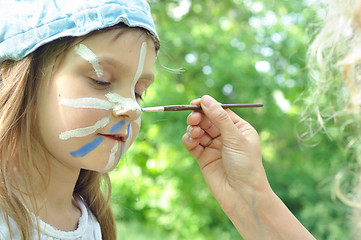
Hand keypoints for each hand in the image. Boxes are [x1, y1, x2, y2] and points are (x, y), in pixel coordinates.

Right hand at [182, 95, 269, 213]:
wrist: (242, 195)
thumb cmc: (245, 165)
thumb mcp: (235, 138)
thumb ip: (219, 117)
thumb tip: (205, 99)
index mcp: (239, 128)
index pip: (220, 111)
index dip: (207, 106)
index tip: (195, 103)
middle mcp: (226, 136)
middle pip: (207, 119)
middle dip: (198, 117)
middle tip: (193, 118)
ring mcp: (214, 147)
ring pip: (198, 130)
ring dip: (193, 128)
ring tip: (194, 132)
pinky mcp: (204, 158)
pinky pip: (192, 144)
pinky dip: (189, 140)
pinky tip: (191, 141)